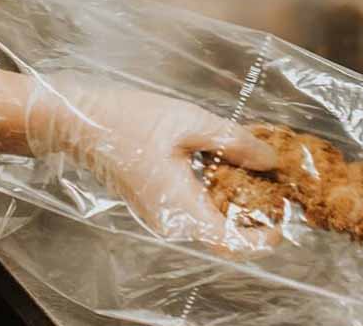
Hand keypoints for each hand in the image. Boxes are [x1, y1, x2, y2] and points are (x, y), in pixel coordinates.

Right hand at [28, 82, 280, 252]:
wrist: (78, 121)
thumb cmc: (127, 120)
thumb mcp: (188, 121)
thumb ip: (233, 141)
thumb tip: (269, 159)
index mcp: (179, 208)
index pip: (231, 243)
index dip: (264, 238)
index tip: (284, 217)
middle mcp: (171, 221)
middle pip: (223, 235)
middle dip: (255, 216)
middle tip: (278, 187)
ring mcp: (161, 215)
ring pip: (210, 222)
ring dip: (236, 204)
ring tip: (257, 172)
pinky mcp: (155, 204)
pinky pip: (194, 210)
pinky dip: (216, 195)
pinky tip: (226, 165)